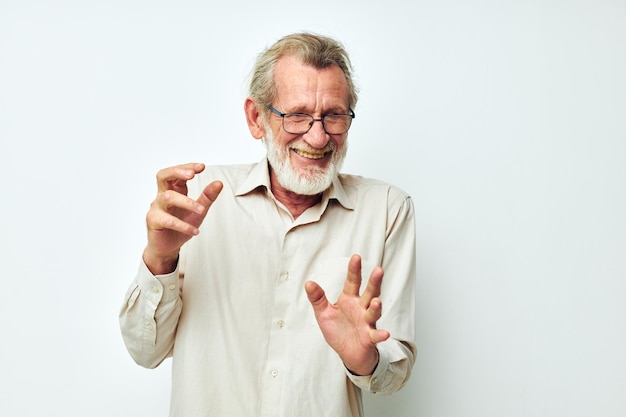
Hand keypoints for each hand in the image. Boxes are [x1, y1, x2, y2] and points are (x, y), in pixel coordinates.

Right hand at [143, 163, 222, 274]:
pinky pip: (167, 220)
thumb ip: (207, 197)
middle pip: (163, 176)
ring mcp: (156, 208)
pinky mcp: (153, 222)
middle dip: (177, 172)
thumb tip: (219, 183)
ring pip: (168, 197)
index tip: (202, 167)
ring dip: (187, 202)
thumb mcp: (198, 211)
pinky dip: (182, 225)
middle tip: (192, 175)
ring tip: (201, 210)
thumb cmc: (181, 226)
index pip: (176, 173)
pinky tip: (194, 230)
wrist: (168, 247)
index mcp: (173, 190)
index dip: (187, 167)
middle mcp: (162, 196)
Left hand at [305, 254, 389, 375]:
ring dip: (376, 307)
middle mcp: (361, 308)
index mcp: (349, 299)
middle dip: (374, 282)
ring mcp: (366, 322)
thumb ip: (318, 298)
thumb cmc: (338, 331)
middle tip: (378, 270)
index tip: (356, 257)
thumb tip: (309, 283)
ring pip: (373, 312)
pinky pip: (375, 335)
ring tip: (377, 301)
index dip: (354, 270)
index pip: (353, 281)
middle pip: (369, 292)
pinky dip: (380, 335)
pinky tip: (385, 334)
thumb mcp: (324, 313)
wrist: (348, 354)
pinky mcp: (369, 338)